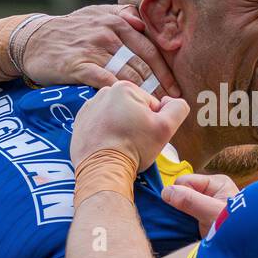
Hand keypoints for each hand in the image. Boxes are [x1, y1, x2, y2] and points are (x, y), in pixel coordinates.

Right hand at [20, 5, 181, 97]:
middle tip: (171, 104)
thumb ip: (122, 14)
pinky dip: (120, 94)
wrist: (32, 40)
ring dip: (145, 94)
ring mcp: (94, 49)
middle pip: (143, 63)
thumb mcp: (96, 13)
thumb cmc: (69, 30)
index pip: (151, 48)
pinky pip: (105, 81)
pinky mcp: (78, 65)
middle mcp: (109, 33)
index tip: (177, 89)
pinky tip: (129, 107)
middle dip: (160, 86)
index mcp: (118, 21)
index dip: (166, 71)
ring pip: (128, 74)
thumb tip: (143, 21)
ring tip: (155, 110)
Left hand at [70, 81, 188, 168]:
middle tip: (135, 142)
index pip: (151, 105)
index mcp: (125, 88)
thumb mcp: (166, 127)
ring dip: (122, 129)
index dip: (154, 122)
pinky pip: (101, 125)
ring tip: (121, 146)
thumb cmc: (134, 148)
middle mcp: (104, 92)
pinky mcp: (80, 122)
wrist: (102, 170)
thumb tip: (169, 101)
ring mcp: (89, 107)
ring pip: (117, 117)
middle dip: (137, 124)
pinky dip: (106, 134)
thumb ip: (178, 107)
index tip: (146, 136)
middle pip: (133, 109)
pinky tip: (108, 147)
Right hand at [162, 173, 239, 232]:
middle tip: (191, 222)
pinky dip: (185, 225)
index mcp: (216, 182)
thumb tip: (165, 191)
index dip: (180, 195)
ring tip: (191, 229)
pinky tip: (191, 233)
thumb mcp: (211, 214)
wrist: (245, 251)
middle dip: (180, 207)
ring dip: (182, 217)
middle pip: (182, 193)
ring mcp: (207, 205)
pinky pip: (186, 217)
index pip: (184, 181)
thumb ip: (190, 201)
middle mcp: (211, 191)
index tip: (188, 212)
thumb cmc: (235, 229)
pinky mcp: (204, 219)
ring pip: (182, 206)